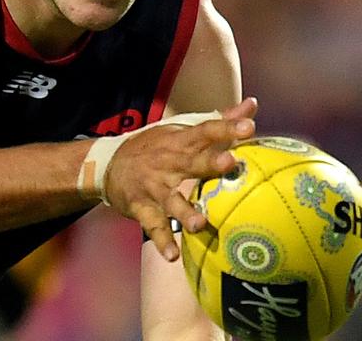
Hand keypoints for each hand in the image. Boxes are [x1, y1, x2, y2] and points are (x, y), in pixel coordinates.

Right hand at [105, 97, 257, 261]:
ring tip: (199, 223)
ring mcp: (153, 187)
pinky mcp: (142, 208)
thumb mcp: (183, 130)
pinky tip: (172, 256)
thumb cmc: (156, 147)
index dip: (227, 128)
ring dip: (185, 211)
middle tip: (230, 162)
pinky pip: (153, 225)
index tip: (249, 126)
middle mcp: (168, 163)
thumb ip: (220, 120)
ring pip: (171, 200)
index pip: (206, 131)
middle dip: (209, 163)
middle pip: (191, 162)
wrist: (108, 164)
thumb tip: (252, 105)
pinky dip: (161, 241)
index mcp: (180, 141)